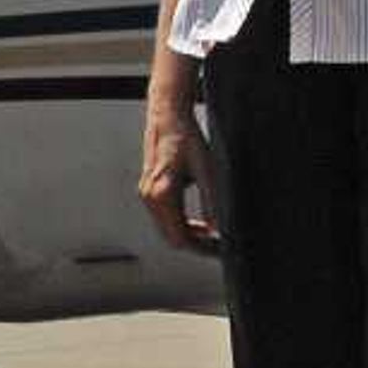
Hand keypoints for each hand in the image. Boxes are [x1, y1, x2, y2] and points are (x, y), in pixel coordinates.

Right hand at [139, 91, 218, 254]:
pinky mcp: (150, 191)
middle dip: (196, 245)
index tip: (221, 249)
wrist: (168, 118)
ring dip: (189, 236)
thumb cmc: (187, 139)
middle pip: (172, 238)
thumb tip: (219, 230)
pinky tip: (201, 223)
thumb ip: (212, 203)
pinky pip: (166, 218)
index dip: (201, 248)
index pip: (179, 237)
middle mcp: (150, 197)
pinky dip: (182, 225)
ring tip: (214, 236)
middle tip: (221, 246)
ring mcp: (147, 195)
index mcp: (162, 193)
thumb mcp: (206, 171)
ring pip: (168, 230)